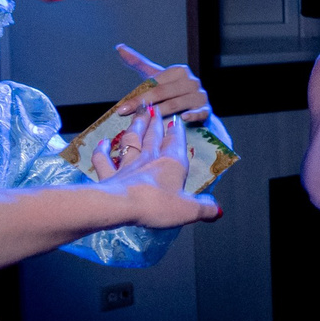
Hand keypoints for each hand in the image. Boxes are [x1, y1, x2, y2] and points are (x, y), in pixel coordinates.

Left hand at [88, 107, 219, 226]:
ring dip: (134, 128)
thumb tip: (218, 210)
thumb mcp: (189, 210)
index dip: (177, 131)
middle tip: (154, 110)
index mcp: (171, 164)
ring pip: (131, 142)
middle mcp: (149, 160)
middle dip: (155, 122)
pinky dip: (101, 151)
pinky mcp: (109, 176)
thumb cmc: (157, 204)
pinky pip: (103, 160)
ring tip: (137, 116)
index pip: (176, 143)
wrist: (119, 206)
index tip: (176, 119)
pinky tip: (102, 143)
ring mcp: (127, 166)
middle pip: (153, 137)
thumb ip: (205, 208)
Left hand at [114, 44, 209, 124]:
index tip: (121, 108)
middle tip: (127, 114)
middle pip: (162, 92)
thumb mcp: (157, 77)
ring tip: (147, 119)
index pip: (153, 83)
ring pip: (176, 103)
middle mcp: (191, 81)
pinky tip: (183, 117)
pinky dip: (192, 114)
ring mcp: (200, 95)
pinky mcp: (207, 109)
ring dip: (160, 111)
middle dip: (143, 103)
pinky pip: (199, 112)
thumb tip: (118, 47)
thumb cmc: (173, 93)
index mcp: (179, 71)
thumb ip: (139, 63)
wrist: (197, 109)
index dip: (136, 96)